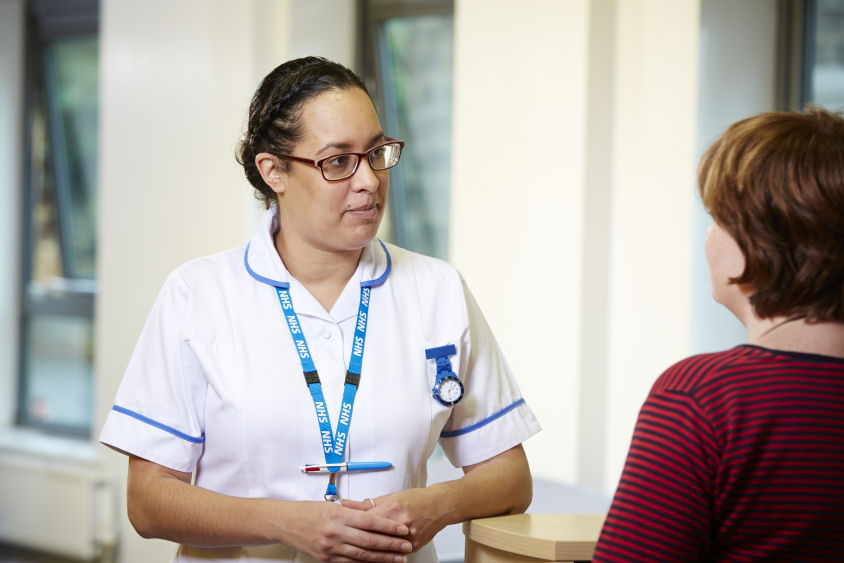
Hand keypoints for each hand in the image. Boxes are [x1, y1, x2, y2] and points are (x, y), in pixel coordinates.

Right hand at [280, 500, 411, 561]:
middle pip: (369, 540)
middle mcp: (336, 533)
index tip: (403, 529)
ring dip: (383, 558)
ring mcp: (331, 548)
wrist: (286, 524)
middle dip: (391, 545)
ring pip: (362, 555)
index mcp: (339, 516)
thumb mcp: (332, 505)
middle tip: (407, 546)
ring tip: (399, 558)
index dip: (389, 527)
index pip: (370, 522)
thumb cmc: (309, 511)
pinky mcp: (327, 559)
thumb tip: (374, 513)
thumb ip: (353, 511)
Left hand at [341, 488, 447, 552]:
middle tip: (344, 545)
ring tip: (355, 555)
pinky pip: (395, 554)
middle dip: (357, 542)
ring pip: (384, 549)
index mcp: (392, 509)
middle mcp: (400, 524)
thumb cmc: (416, 499)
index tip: (340, 530)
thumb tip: (346, 504)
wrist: (439, 505)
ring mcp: (408, 537)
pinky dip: (384, 556)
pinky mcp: (414, 546)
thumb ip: (367, 504)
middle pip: (373, 537)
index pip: (366, 521)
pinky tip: (375, 558)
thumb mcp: (390, 496)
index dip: (351, 526)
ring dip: (369, 553)